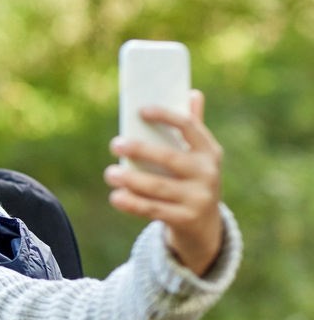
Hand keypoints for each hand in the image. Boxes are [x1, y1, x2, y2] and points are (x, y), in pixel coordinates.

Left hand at [105, 89, 223, 274]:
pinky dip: (132, 203)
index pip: (189, 127)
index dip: (166, 116)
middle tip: (115, 144)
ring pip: (158, 187)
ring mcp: (198, 199)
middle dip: (141, 150)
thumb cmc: (192, 180)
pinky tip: (116, 197)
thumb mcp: (198, 157)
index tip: (141, 110)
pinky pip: (153, 210)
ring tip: (109, 173)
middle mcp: (207, 174)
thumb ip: (193, 128)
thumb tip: (192, 92)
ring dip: (131, 180)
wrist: (205, 227)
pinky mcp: (185, 219)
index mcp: (209, 152)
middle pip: (170, 158)